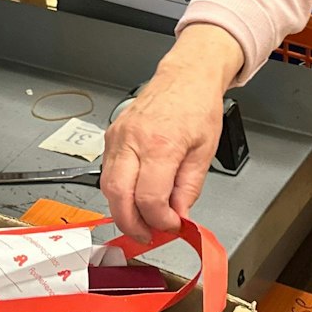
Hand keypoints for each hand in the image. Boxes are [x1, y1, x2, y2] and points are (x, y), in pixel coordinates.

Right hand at [101, 24, 240, 241]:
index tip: (171, 226)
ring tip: (144, 219)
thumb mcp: (204, 152)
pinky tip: (136, 194)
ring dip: (122, 209)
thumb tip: (178, 216)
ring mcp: (117, 136)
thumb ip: (188, 188)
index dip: (159, 221)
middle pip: (118, 196)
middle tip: (147, 235)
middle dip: (131, 224)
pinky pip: (108, 171)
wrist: (186, 76)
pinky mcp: (111, 135)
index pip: (148, 198)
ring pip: (107, 186)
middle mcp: (133, 139)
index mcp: (161, 144)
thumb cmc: (198, 106)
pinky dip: (119, 190)